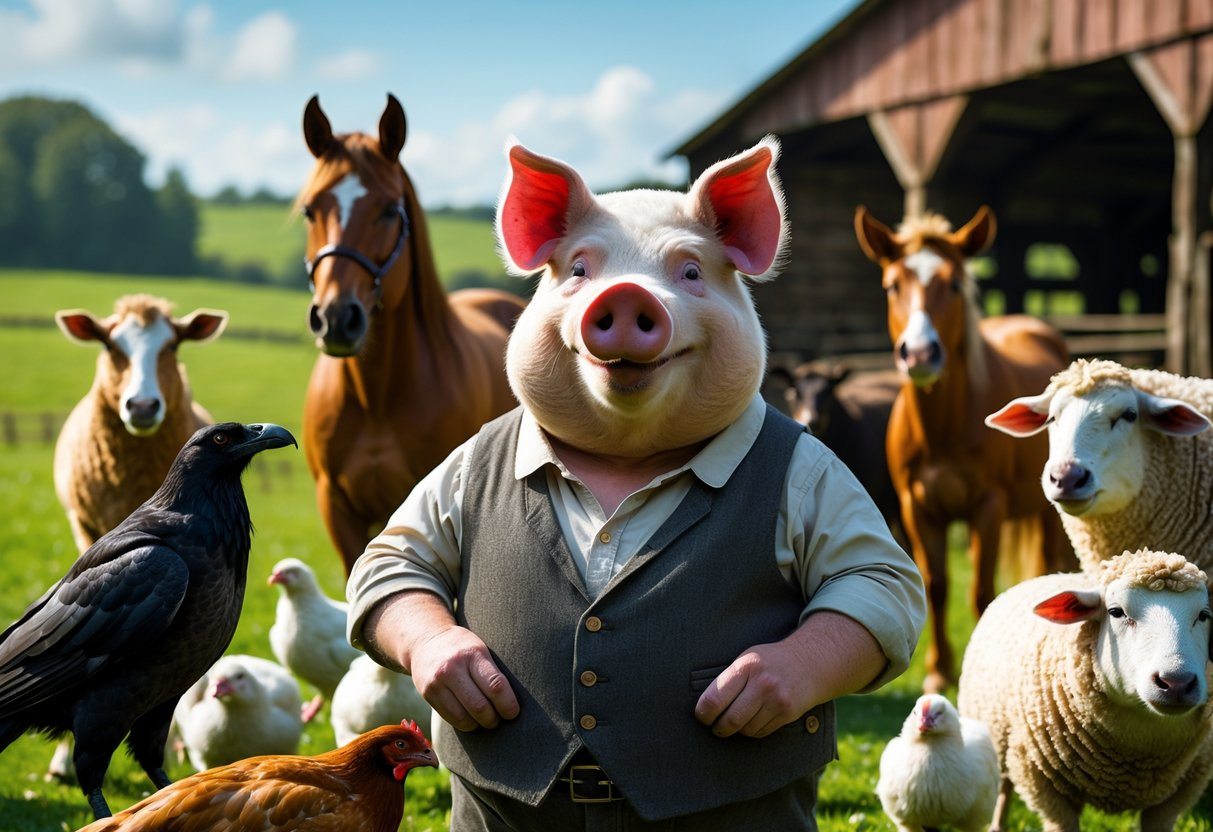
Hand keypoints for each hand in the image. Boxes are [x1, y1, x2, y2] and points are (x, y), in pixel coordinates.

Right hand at [409, 624, 519, 730]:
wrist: (426, 639)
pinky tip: (470, 717)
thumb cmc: (462, 647)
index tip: (513, 712)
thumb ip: (493, 672)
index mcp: (473, 654)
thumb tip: (512, 702)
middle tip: (500, 718)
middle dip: (494, 719)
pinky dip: (465, 724)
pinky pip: (451, 719)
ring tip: (485, 719)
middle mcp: (453, 668)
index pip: (496, 686)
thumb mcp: (480, 649)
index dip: (508, 704)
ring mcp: (438, 682)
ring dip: (479, 725)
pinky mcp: (428, 694)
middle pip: (480, 707)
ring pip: (465, 718)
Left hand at [693, 639, 816, 737]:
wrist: (808, 663)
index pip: (715, 698)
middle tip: (714, 726)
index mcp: (746, 666)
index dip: (703, 713)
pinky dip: (752, 731)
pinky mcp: (787, 713)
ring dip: (736, 730)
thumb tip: (705, 707)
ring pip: (746, 729)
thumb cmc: (769, 662)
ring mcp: (777, 699)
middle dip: (718, 728)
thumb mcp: (747, 660)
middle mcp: (762, 683)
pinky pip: (761, 732)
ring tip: (734, 722)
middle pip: (731, 719)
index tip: (702, 716)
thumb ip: (728, 680)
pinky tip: (752, 720)